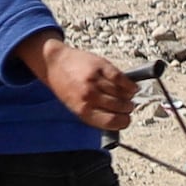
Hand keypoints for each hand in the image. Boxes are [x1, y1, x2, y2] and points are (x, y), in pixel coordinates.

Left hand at [11, 34, 137, 132]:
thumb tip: (116, 120)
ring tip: (128, 96)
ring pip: (122, 93)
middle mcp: (89, 96)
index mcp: (82, 110)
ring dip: (128, 97)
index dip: (123, 122)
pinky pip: (121, 78)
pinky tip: (131, 87)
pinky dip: (130, 84)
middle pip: (120, 107)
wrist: (54, 62)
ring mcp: (95, 81)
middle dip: (127, 108)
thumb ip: (93, 114)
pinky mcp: (101, 67)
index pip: (111, 122)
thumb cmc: (64, 86)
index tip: (126, 119)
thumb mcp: (74, 106)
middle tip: (127, 106)